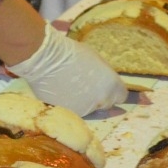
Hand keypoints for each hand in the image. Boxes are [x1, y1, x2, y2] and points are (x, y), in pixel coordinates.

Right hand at [9, 24, 127, 115]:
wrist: (46, 60)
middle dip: (100, 97)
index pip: (121, 96)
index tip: (106, 86)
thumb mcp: (96, 60)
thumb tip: (106, 83)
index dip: (114, 91)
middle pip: (106, 104)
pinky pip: (74, 111)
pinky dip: (70, 105)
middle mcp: (101, 101)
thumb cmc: (72, 53)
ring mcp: (85, 110)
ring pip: (90, 109)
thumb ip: (105, 75)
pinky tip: (62, 92)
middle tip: (86, 85)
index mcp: (111, 85)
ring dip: (84, 102)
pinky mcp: (69, 114)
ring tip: (71, 87)